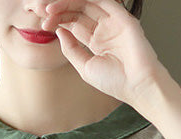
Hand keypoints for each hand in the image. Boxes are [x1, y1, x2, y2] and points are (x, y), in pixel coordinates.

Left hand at [40, 0, 165, 107]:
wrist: (137, 86)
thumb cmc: (115, 82)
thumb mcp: (85, 67)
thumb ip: (71, 49)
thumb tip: (59, 32)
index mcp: (96, 41)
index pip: (74, 24)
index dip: (58, 21)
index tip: (44, 24)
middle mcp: (104, 29)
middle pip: (78, 12)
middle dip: (59, 10)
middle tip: (43, 12)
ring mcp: (113, 22)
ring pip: (88, 4)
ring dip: (68, 4)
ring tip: (50, 8)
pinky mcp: (123, 18)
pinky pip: (104, 1)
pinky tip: (71, 2)